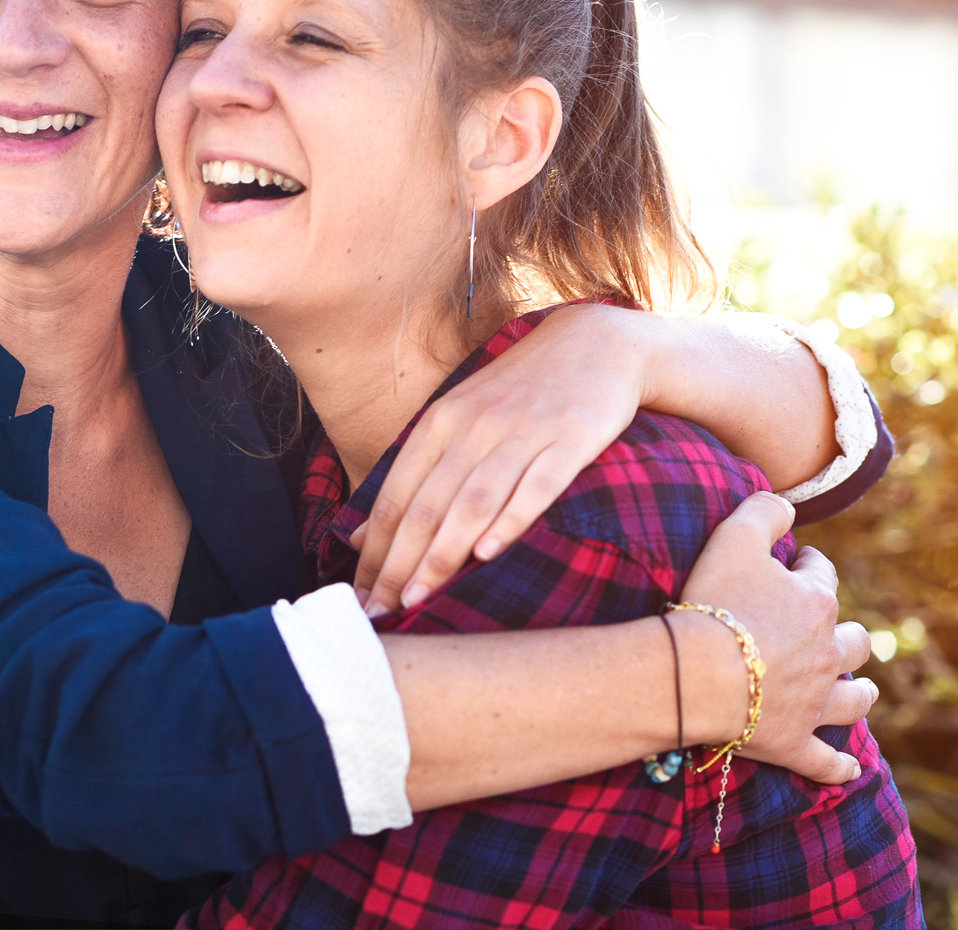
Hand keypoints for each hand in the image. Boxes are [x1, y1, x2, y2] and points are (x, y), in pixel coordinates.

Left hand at [352, 302, 647, 614]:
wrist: (597, 342)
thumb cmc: (521, 391)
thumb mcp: (459, 419)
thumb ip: (414, 475)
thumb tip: (359, 537)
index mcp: (440, 422)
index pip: (395, 498)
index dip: (374, 552)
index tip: (360, 598)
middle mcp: (474, 426)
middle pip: (426, 506)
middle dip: (398, 565)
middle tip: (378, 614)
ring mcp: (523, 431)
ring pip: (473, 501)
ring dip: (442, 555)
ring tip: (419, 599)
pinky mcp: (572, 437)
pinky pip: (537, 484)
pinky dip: (510, 520)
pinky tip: (488, 555)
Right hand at [679, 492, 875, 785]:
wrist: (698, 672)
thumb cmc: (714, 601)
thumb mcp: (734, 535)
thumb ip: (765, 509)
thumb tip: (786, 502)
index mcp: (815, 603)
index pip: (822, 576)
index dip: (810, 566)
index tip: (798, 561)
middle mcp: (827, 653)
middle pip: (853, 642)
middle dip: (849, 634)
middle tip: (838, 631)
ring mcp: (814, 702)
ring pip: (853, 700)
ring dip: (861, 693)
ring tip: (865, 691)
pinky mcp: (795, 742)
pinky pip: (825, 762)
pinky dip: (839, 768)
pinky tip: (851, 771)